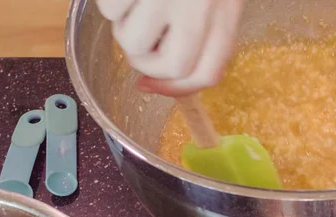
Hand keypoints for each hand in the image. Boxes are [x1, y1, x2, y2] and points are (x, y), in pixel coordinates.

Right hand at [96, 0, 243, 96]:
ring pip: (133, 42)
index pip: (206, 74)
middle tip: (140, 37)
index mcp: (226, 10)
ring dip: (123, 27)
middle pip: (170, 67)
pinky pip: (110, 11)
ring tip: (135, 3)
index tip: (149, 86)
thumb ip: (200, 31)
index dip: (176, 89)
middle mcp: (200, 7)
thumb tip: (151, 80)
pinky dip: (111, 4)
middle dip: (146, 62)